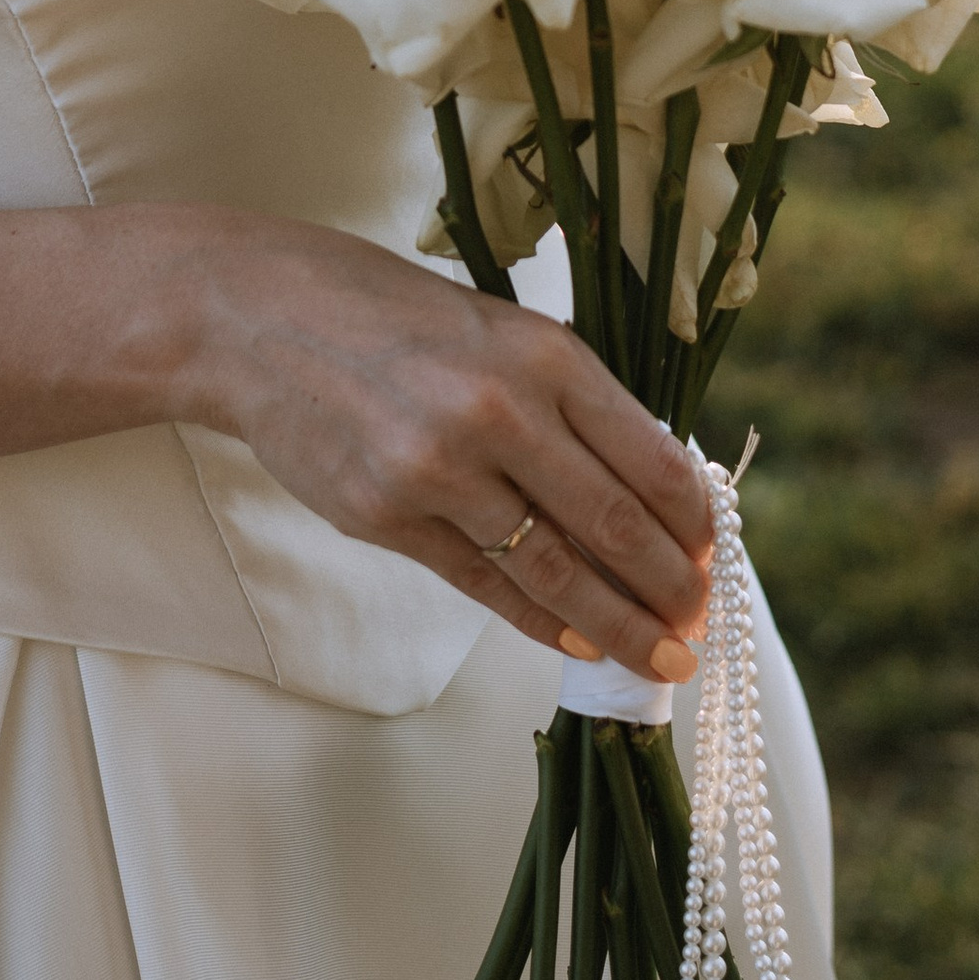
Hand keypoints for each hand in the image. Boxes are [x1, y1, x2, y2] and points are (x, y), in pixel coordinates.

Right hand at [191, 218, 714, 681]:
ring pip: (555, 570)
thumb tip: (651, 490)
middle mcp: (500, 411)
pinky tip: (574, 642)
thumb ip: (569, 401)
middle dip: (669, 589)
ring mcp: (440, 470)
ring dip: (616, 625)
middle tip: (698, 629)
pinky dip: (537, 620)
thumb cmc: (396, 320)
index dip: (693, 523)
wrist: (265, 320)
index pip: (650, 456)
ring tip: (656, 658)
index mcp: (544, 354)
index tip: (713, 559)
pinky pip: (484, 583)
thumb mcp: (500, 330)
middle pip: (614, 524)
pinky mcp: (389, 517)